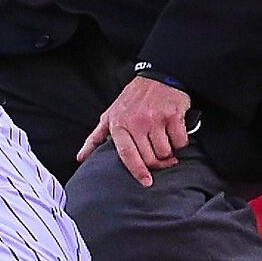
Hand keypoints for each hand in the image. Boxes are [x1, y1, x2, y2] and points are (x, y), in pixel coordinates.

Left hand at [77, 76, 194, 186]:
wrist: (157, 77)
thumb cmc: (132, 100)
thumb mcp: (109, 116)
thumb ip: (96, 138)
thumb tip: (81, 157)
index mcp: (117, 124)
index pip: (126, 154)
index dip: (137, 171)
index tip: (146, 182)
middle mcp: (135, 122)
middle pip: (149, 157)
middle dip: (157, 164)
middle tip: (162, 161)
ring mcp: (154, 119)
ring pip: (165, 152)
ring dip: (169, 152)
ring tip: (165, 142)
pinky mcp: (173, 116)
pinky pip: (180, 142)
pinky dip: (180, 142)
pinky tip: (175, 133)